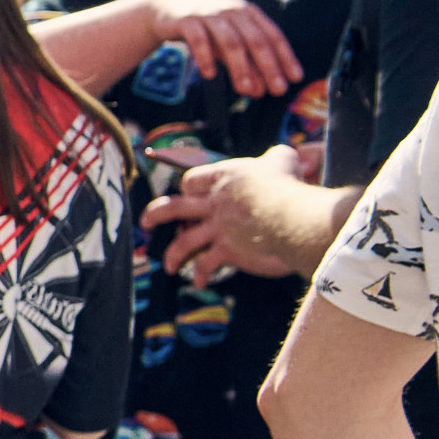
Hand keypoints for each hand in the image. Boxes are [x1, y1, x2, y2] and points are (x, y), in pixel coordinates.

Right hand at [135, 0, 302, 98]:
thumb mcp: (228, 44)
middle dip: (269, 67)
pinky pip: (198, 40)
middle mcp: (232, 11)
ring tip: (245, 91)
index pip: (273, 36)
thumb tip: (260, 92)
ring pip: (230, 42)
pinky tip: (210, 75)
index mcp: (248, 13)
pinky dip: (205, 57)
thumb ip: (245, 64)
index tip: (295, 79)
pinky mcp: (186, 20)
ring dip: (240, 68)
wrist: (165, 6)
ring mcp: (209, 14)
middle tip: (278, 91)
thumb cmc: (205, 27)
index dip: (285, 57)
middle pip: (255, 40)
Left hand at [139, 146, 311, 283]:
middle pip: (173, 207)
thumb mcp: (283, 160)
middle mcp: (213, 203)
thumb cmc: (290, 186)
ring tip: (168, 265)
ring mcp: (217, 228)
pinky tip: (199, 283)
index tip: (188, 192)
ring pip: (183, 241)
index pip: (191, 180)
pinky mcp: (227, 250)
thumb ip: (277, 157)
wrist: (294, 217)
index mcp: (221, 178)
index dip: (188, 187)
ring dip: (172, 255)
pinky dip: (200, 275)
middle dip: (155, 215)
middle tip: (145, 222)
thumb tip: (286, 155)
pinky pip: (206, 264)